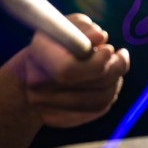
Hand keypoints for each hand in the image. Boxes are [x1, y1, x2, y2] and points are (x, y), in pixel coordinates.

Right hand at [14, 14, 130, 128]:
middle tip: (122, 55)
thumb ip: (82, 28)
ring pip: (99, 101)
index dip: (97, 62)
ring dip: (116, 81)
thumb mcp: (63, 27)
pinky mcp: (61, 120)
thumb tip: (100, 37)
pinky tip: (110, 81)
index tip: (108, 48)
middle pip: (92, 86)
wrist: (26, 75)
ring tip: (119, 65)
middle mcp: (40, 90)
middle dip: (116, 68)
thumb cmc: (51, 44)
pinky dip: (110, 94)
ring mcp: (49, 110)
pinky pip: (96, 110)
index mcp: (38, 61)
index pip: (69, 71)